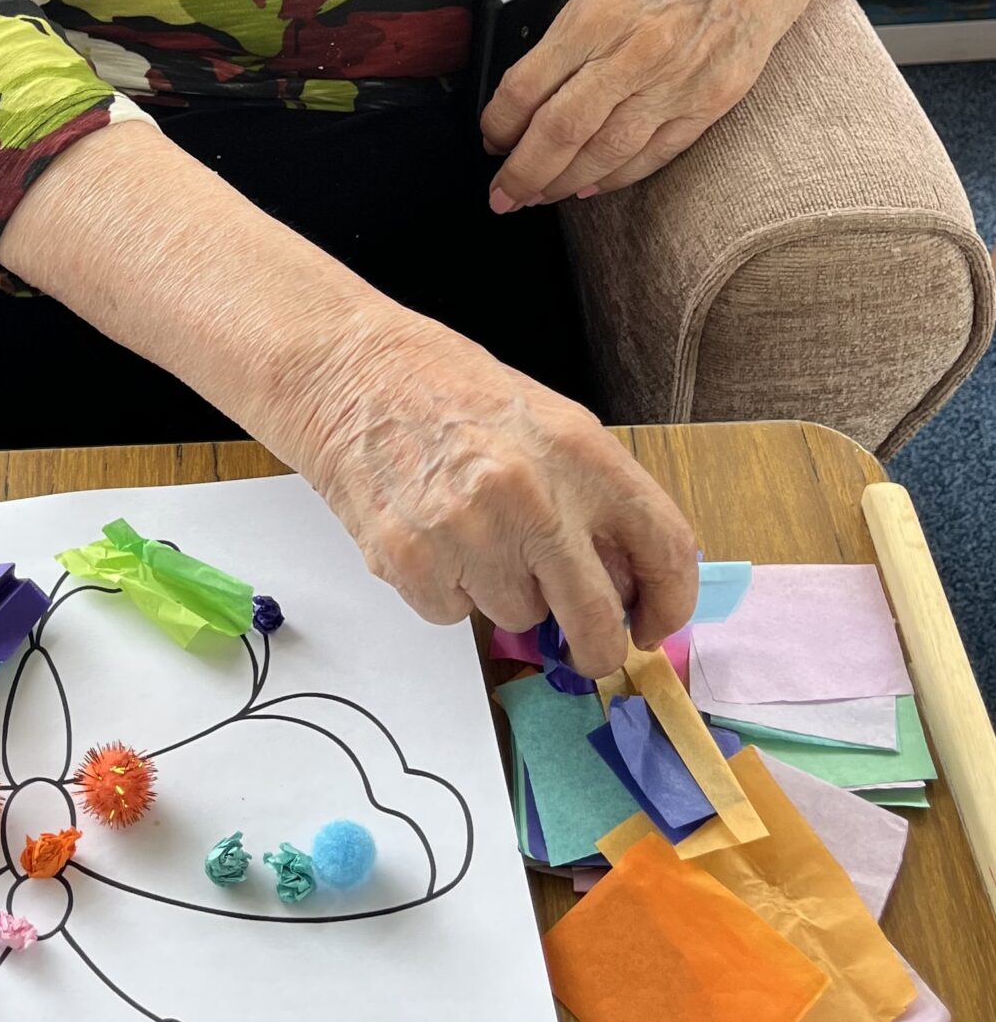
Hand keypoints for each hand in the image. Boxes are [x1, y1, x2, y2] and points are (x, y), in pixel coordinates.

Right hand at [290, 304, 698, 671]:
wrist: (351, 370)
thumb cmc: (447, 391)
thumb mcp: (546, 423)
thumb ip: (591, 497)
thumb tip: (623, 582)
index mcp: (581, 451)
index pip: (664, 545)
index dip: (670, 601)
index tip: (653, 623)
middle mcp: (532, 495)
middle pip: (596, 617)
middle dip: (597, 648)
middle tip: (585, 650)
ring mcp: (469, 533)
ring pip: (518, 618)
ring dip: (503, 594)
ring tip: (470, 531)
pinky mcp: (411, 562)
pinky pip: (453, 615)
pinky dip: (446, 590)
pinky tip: (431, 537)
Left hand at [479, 0, 863, 209]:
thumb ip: (578, 22)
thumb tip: (531, 79)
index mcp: (600, 10)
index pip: (528, 87)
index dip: (498, 124)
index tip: (488, 138)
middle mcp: (638, 52)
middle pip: (561, 131)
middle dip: (522, 173)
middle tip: (500, 194)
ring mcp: (681, 80)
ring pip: (607, 152)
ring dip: (564, 182)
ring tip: (538, 195)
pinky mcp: (717, 96)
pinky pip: (658, 151)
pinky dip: (619, 176)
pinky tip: (592, 186)